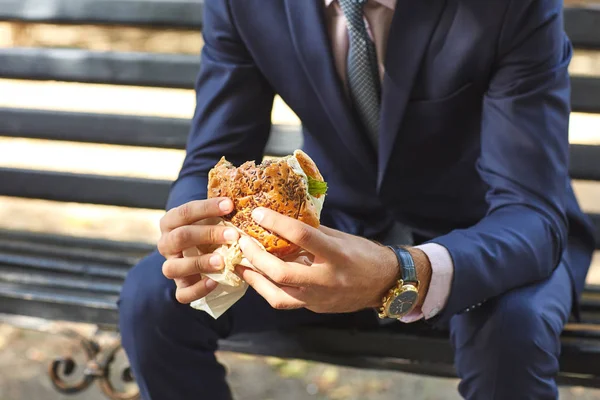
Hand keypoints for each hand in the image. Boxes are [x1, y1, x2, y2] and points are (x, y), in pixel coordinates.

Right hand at [158, 198, 239, 302]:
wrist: (204, 255)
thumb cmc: (209, 232)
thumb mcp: (211, 219)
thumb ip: (221, 213)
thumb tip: (246, 202)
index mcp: (171, 223)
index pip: (184, 212)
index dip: (207, 208)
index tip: (230, 205)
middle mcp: (166, 244)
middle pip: (180, 237)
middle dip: (208, 234)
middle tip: (233, 234)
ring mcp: (172, 267)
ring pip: (173, 268)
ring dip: (199, 263)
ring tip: (222, 260)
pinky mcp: (180, 288)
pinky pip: (182, 294)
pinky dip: (198, 289)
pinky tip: (215, 282)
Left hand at [235, 207, 406, 313]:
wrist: (385, 284)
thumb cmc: (363, 255)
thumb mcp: (340, 237)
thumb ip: (313, 232)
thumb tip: (282, 221)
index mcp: (337, 255)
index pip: (302, 236)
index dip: (277, 223)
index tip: (258, 213)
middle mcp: (327, 279)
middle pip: (282, 272)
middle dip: (256, 257)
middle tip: (241, 242)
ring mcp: (319, 298)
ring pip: (277, 295)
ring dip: (254, 278)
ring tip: (239, 263)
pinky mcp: (314, 307)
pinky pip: (284, 300)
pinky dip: (266, 289)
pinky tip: (256, 277)